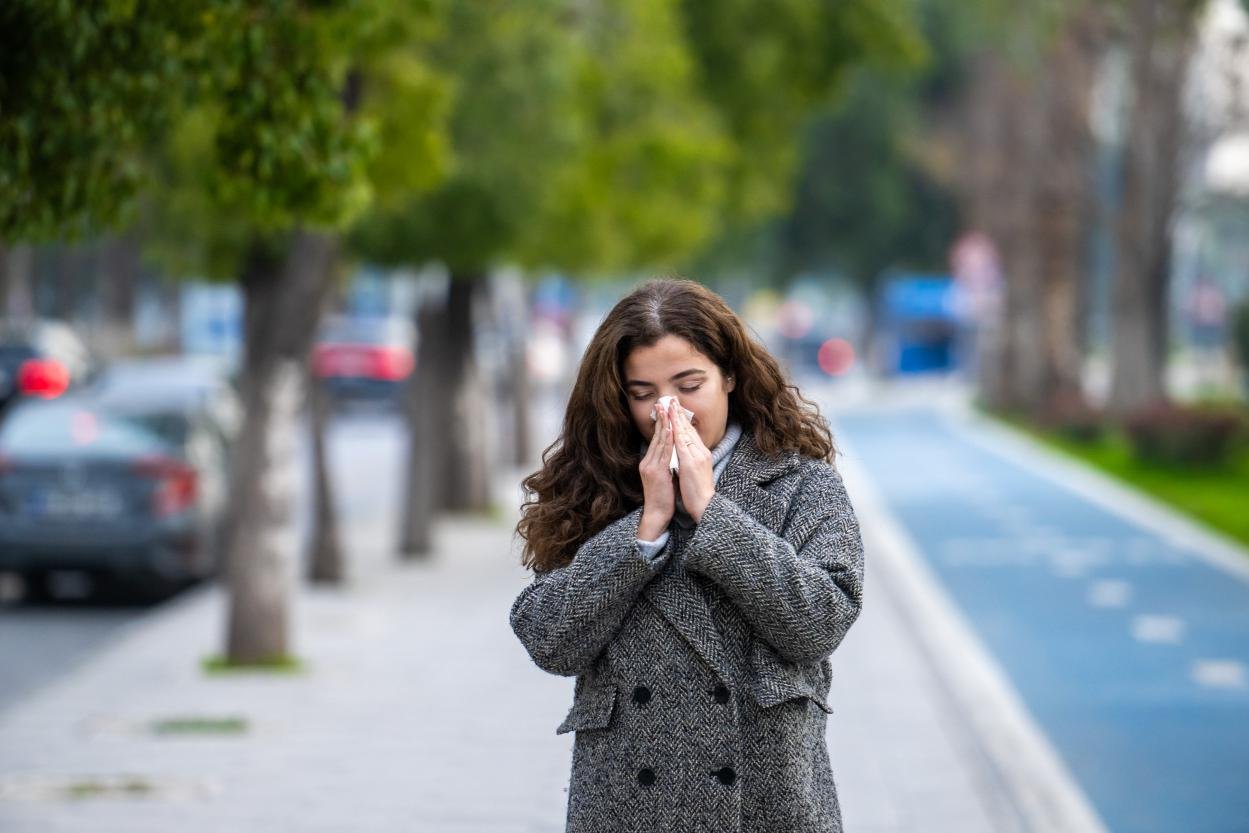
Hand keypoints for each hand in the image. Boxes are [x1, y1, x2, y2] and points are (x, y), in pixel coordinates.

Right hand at [638, 402, 676, 539]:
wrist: (656, 513)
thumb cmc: (663, 497)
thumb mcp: (664, 476)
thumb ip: (666, 463)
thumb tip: (674, 453)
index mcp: (650, 461)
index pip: (657, 439)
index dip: (662, 423)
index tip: (666, 409)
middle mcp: (648, 461)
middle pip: (656, 436)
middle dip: (661, 418)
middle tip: (664, 402)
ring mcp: (651, 466)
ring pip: (659, 441)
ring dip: (664, 424)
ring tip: (667, 410)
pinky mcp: (656, 472)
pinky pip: (663, 453)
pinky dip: (667, 440)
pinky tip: (670, 430)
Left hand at [672, 403, 713, 521]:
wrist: (706, 505)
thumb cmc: (699, 492)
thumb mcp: (695, 472)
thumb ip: (689, 460)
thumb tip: (682, 454)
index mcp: (702, 454)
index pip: (691, 433)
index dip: (683, 420)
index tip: (676, 408)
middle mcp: (701, 452)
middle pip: (689, 429)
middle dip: (679, 413)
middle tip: (672, 399)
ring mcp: (697, 456)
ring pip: (685, 433)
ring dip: (677, 418)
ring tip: (670, 405)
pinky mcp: (692, 462)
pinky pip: (682, 444)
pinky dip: (677, 432)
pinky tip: (671, 423)